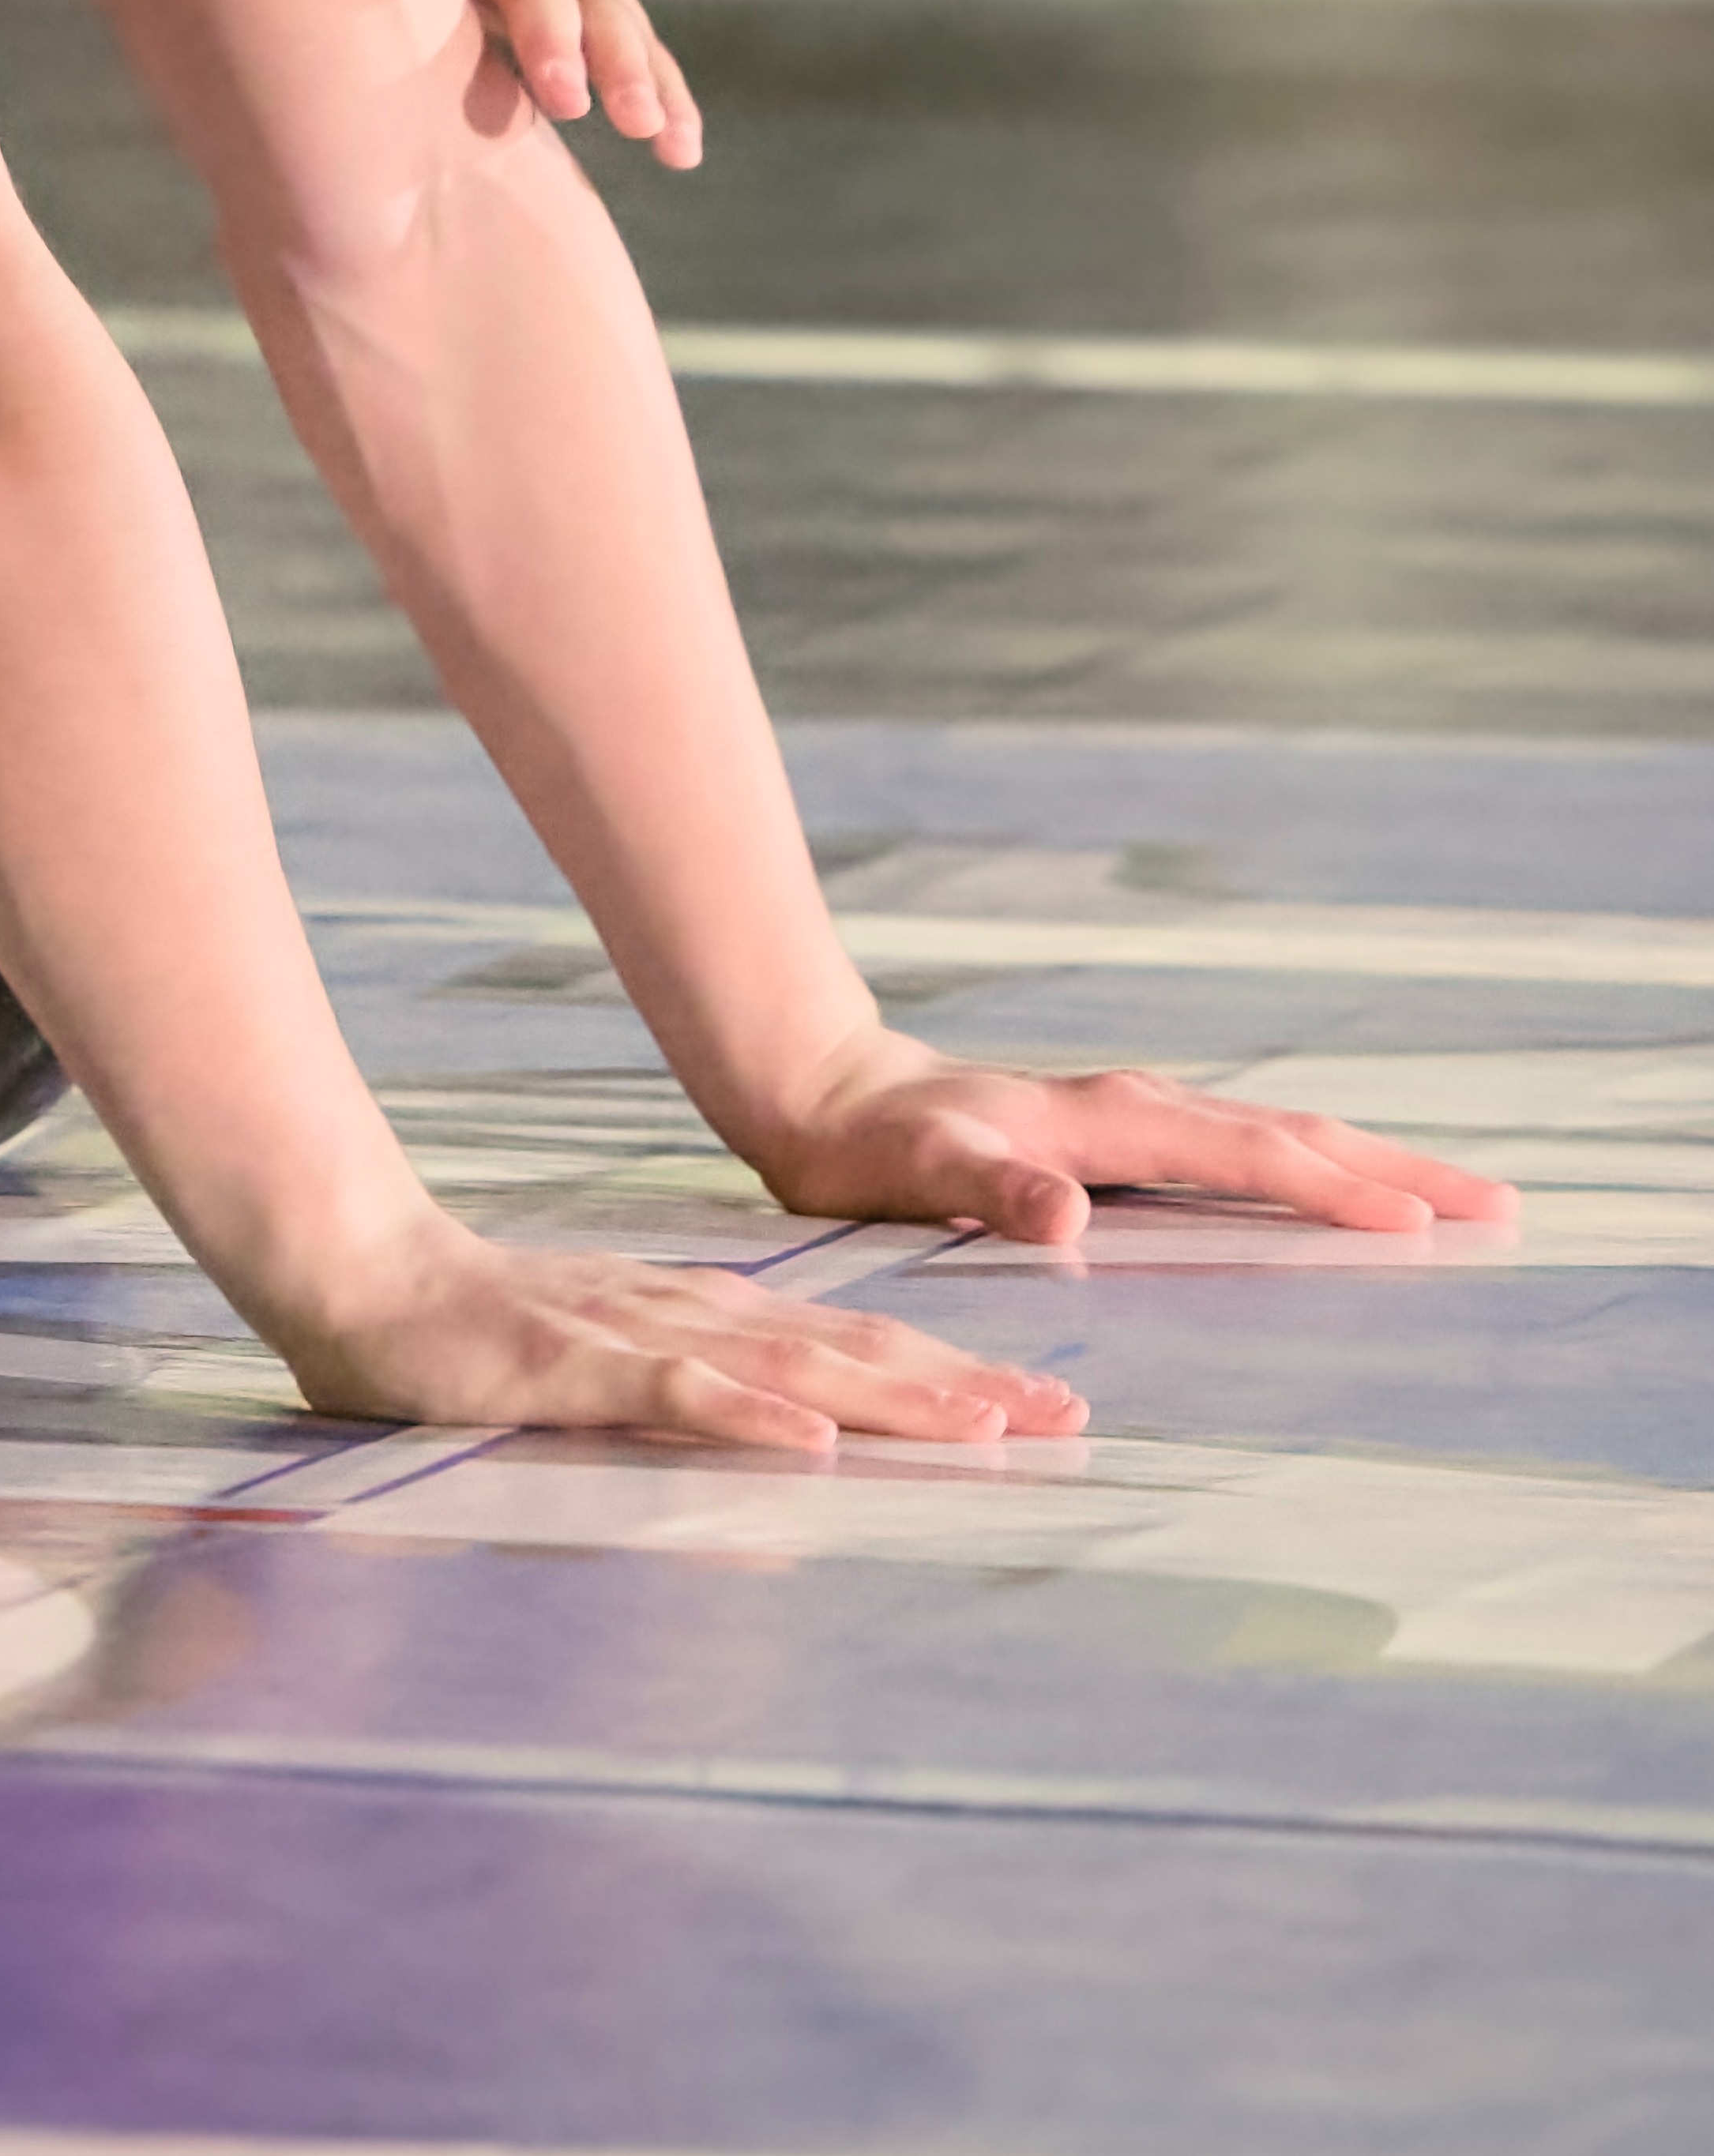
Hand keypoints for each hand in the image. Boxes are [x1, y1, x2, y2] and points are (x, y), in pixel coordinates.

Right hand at [275, 1212, 1082, 1459]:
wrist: (348, 1268)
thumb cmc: (468, 1335)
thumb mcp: (601, 1374)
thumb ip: (684, 1405)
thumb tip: (786, 1463)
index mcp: (700, 1317)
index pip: (851, 1345)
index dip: (953, 1371)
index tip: (1046, 1401)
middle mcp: (689, 1315)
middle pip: (850, 1349)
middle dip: (965, 1383)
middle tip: (1068, 1414)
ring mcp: (632, 1336)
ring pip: (787, 1366)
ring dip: (897, 1397)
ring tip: (988, 1425)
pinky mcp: (569, 1363)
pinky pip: (671, 1393)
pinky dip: (748, 1413)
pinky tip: (812, 1439)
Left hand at [752, 1038, 1517, 1260]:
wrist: (820, 1094)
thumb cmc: (867, 1143)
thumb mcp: (916, 1172)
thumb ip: (987, 1191)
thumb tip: (1066, 1218)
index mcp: (1110, 1121)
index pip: (1251, 1155)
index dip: (1336, 1189)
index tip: (1425, 1224)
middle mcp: (1136, 1110)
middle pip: (1291, 1134)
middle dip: (1395, 1170)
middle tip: (1499, 1207)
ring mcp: (1132, 1122)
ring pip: (1274, 1138)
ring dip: (1363, 1166)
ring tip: (1449, 1203)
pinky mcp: (1119, 1141)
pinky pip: (1238, 1155)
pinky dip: (1305, 1172)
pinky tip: (1331, 1203)